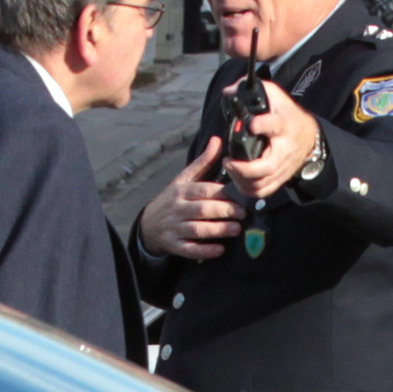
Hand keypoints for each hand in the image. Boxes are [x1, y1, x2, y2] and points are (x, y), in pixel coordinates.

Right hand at [138, 137, 238, 262]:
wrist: (148, 224)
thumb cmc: (173, 199)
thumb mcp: (184, 179)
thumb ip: (203, 163)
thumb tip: (217, 140)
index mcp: (182, 191)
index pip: (203, 190)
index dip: (222, 194)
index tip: (241, 196)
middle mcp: (177, 209)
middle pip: (202, 210)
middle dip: (224, 212)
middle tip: (243, 214)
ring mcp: (174, 228)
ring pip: (196, 230)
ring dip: (217, 231)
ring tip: (236, 230)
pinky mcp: (173, 245)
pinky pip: (189, 249)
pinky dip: (204, 251)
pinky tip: (219, 250)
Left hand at [223, 76, 319, 202]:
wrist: (308, 137)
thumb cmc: (287, 115)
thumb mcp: (275, 96)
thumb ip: (252, 89)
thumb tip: (229, 91)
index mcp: (284, 126)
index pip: (275, 125)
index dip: (263, 124)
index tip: (251, 124)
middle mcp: (285, 149)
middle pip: (267, 166)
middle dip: (245, 168)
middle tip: (228, 161)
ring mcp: (283, 167)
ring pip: (262, 182)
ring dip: (242, 179)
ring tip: (229, 168)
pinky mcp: (280, 178)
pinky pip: (263, 191)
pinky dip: (248, 189)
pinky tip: (237, 179)